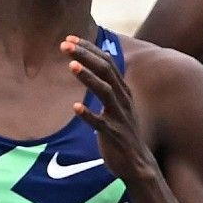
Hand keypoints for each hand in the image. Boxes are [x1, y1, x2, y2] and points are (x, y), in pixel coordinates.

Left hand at [65, 37, 155, 187]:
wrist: (137, 164)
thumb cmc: (122, 132)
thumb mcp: (118, 104)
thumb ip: (109, 83)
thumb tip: (99, 59)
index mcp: (123, 91)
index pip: (107, 62)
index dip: (89, 49)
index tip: (70, 38)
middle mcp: (124, 100)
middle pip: (106, 71)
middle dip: (86, 56)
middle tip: (65, 45)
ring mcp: (120, 118)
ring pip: (105, 92)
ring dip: (88, 78)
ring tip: (71, 66)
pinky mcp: (115, 136)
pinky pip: (101, 124)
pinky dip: (89, 115)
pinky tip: (75, 108)